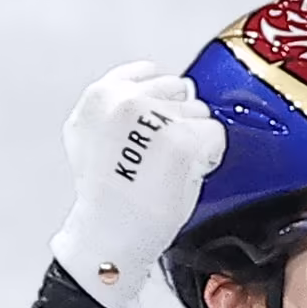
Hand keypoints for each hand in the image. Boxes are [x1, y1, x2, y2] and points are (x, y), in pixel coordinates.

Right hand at [48, 61, 225, 307]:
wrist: (112, 234)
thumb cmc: (106, 196)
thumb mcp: (91, 136)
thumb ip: (118, 108)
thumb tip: (151, 91)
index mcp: (101, 95)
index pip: (149, 73)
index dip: (159, 103)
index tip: (155, 127)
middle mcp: (127, 100)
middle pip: (179, 90)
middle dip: (178, 119)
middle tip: (161, 157)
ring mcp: (156, 117)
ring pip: (200, 113)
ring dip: (194, 138)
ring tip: (169, 168)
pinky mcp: (183, 141)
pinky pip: (215, 135)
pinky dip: (209, 155)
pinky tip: (186, 175)